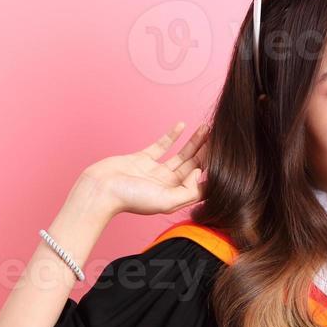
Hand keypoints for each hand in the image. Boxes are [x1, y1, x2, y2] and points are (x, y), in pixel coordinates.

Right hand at [79, 120, 210, 217]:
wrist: (101, 189)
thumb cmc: (130, 199)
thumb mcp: (166, 201)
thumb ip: (188, 191)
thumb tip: (201, 174)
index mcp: (174, 196)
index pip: (199, 184)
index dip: (213, 171)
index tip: (225, 156)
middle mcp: (167, 184)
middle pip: (193, 166)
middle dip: (207, 152)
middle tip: (220, 137)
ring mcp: (155, 171)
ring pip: (180, 155)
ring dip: (194, 142)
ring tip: (206, 128)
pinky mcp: (142, 159)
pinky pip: (161, 146)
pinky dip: (172, 136)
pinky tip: (182, 126)